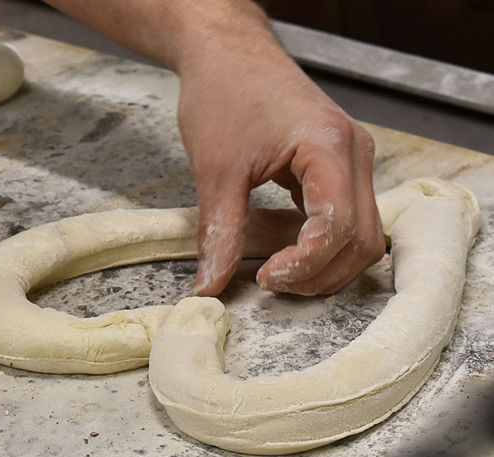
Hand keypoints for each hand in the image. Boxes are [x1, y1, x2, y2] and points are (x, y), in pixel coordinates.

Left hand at [177, 9, 384, 295]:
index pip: (338, 226)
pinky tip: (290, 250)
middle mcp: (353, 153)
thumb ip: (219, 231)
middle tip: (273, 283)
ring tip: (281, 272)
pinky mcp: (338, 165)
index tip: (265, 278)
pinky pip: (349, 218)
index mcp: (329, 146)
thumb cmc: (224, 93)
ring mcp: (351, 159)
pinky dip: (325, 244)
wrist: (227, 54)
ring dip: (328, 264)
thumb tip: (211, 285)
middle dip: (320, 273)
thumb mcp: (216, 168)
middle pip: (362, 239)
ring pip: (362, 234)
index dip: (305, 264)